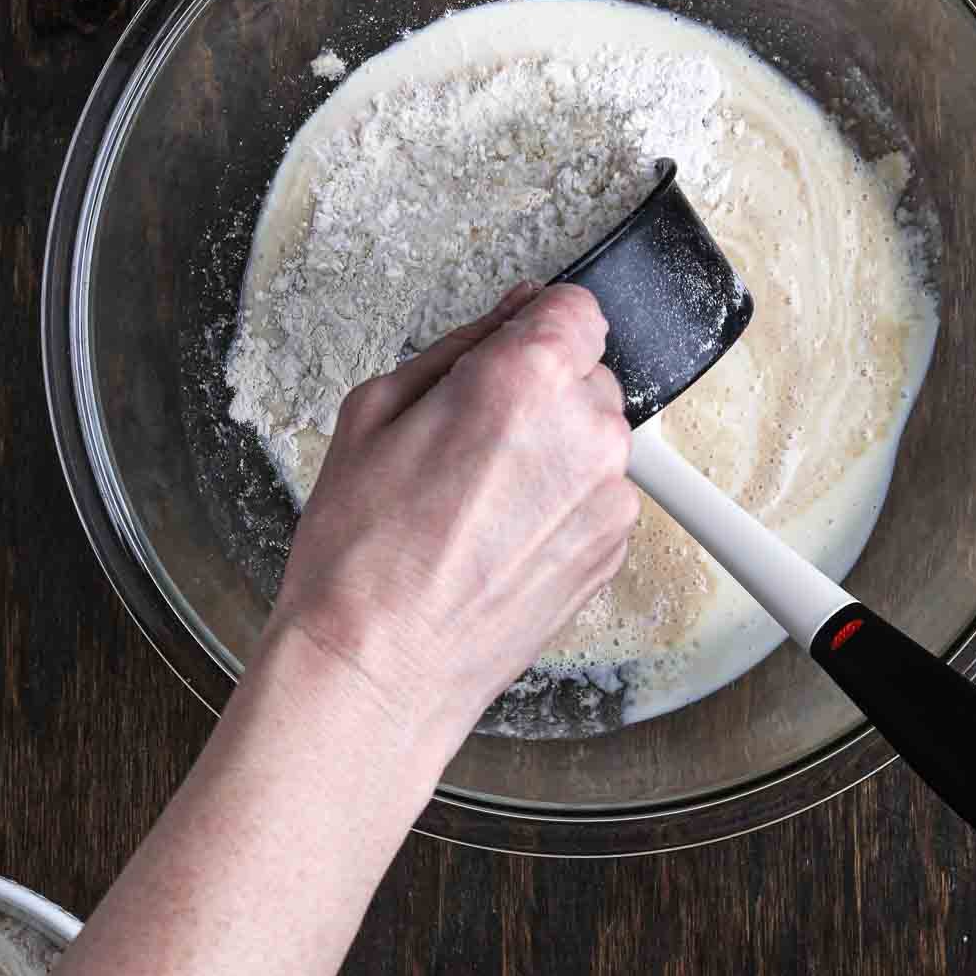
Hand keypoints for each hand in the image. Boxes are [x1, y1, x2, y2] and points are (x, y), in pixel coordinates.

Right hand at [270, 282, 638, 747]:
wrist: (377, 667)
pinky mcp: (613, 550)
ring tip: (476, 503)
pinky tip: (497, 538)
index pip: (577, 307)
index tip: (508, 352)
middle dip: (537, 395)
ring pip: (594, 440)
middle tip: (467, 444)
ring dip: (552, 454)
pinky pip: (596, 498)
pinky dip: (559, 507)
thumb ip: (458, 348)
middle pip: (586, 376)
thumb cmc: (361, 555)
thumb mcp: (373, 412)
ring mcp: (609, 497)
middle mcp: (586, 432)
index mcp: (526, 380)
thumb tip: (508, 318)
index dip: (535, 327)